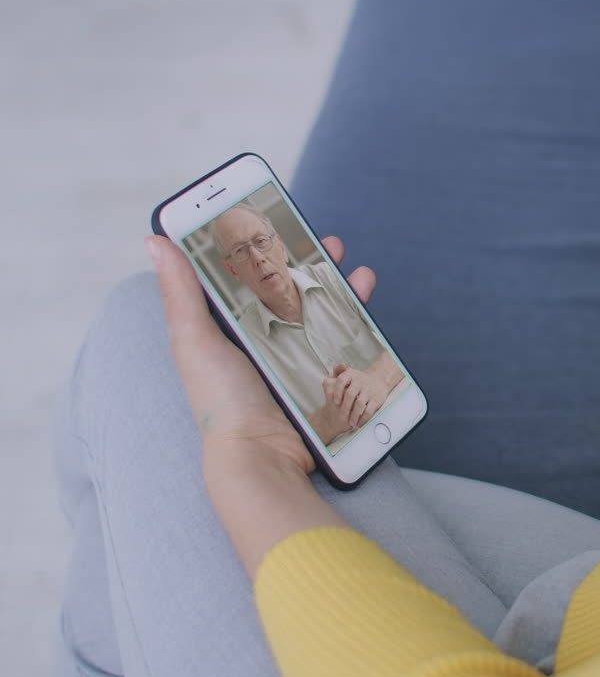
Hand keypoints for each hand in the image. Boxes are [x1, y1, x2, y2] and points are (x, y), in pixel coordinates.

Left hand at [147, 233, 377, 478]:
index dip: (262, 247)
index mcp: (231, 329)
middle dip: (311, 262)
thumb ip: (182, 292)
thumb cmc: (223, 403)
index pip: (246, 277)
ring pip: (324, 309)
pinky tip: (365, 299)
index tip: (275, 219)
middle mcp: (265, 341)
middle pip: (291, 289)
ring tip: (353, 268)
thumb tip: (156, 239)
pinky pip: (346, 338)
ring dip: (341, 284)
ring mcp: (299, 358)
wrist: (263, 457)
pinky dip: (360, 315)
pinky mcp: (327, 375)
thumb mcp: (195, 341)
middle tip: (326, 240)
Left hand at [323, 363, 390, 428]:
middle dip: (344, 408)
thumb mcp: (347, 373)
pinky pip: (369, 410)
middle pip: (350, 394)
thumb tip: (327, 380)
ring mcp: (369, 390)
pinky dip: (363, 418)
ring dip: (354, 415)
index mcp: (350, 374)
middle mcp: (360, 381)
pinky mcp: (377, 399)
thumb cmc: (358, 380)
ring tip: (351, 423)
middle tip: (341, 417)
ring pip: (359, 403)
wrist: (378, 379)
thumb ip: (335, 374)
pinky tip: (359, 423)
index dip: (337, 392)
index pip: (341, 381)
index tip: (335, 402)